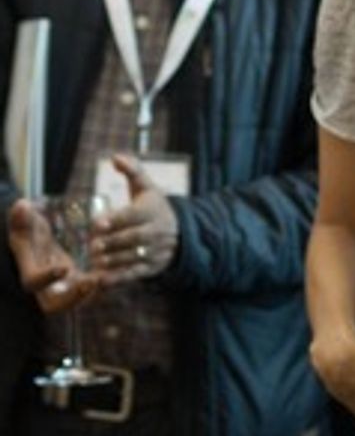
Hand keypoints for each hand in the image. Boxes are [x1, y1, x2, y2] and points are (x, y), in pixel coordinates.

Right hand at [6, 198, 99, 313]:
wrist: (37, 241)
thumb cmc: (28, 231)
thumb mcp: (23, 222)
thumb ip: (21, 217)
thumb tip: (21, 205)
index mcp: (30, 270)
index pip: (32, 282)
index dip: (46, 278)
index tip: (63, 267)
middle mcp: (45, 286)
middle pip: (55, 305)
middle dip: (74, 298)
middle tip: (93, 281)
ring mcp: (62, 287)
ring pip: (77, 302)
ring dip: (93, 294)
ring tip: (109, 276)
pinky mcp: (76, 284)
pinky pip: (89, 294)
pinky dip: (103, 287)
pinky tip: (118, 274)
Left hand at [91, 156, 178, 281]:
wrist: (181, 232)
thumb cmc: (155, 207)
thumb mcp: (147, 188)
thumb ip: (132, 171)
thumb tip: (115, 157)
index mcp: (153, 210)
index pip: (133, 215)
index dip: (115, 220)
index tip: (97, 224)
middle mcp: (156, 231)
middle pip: (132, 238)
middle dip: (110, 242)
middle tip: (92, 245)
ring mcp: (155, 250)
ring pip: (132, 257)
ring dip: (111, 260)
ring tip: (94, 260)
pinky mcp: (152, 267)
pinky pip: (134, 274)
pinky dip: (118, 278)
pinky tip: (101, 279)